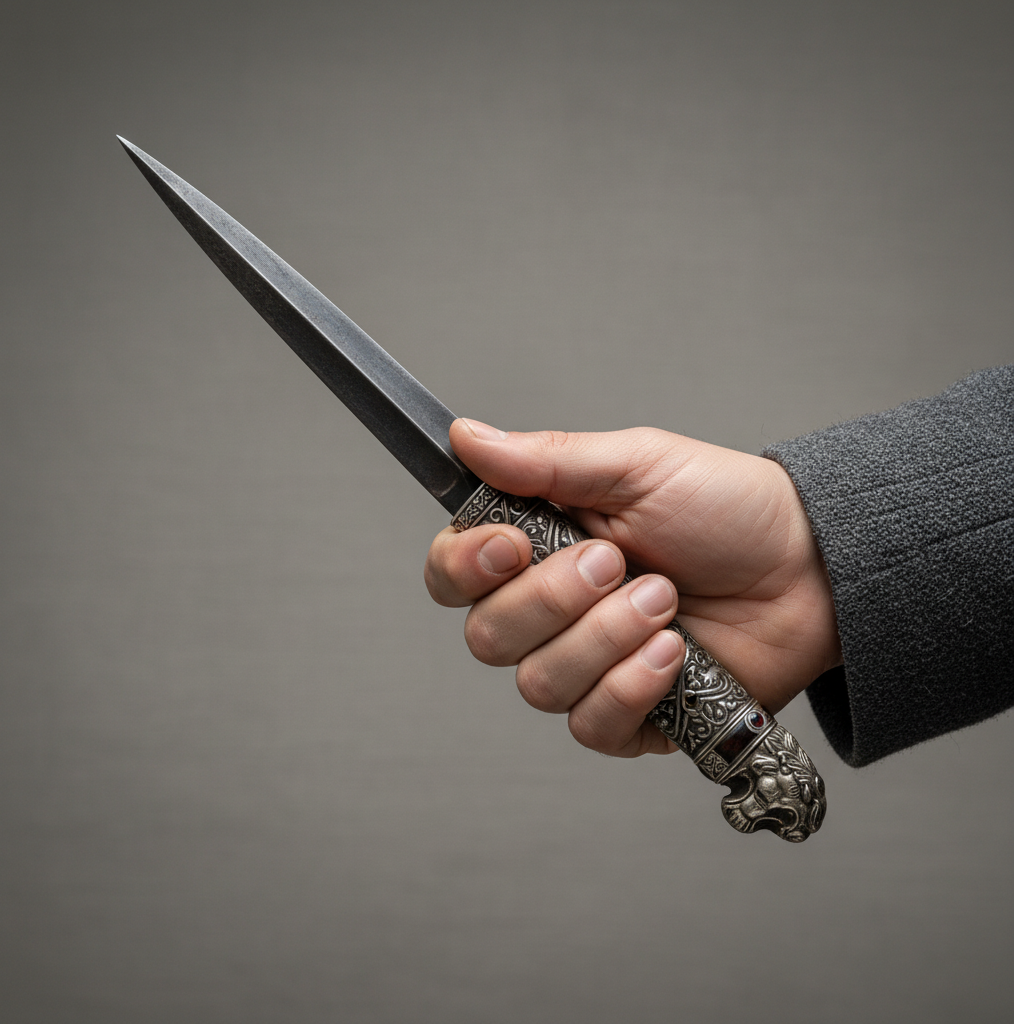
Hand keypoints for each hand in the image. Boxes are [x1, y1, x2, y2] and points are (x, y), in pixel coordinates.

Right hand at [424, 419, 841, 756]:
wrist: (808, 568)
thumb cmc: (725, 508)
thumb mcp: (636, 466)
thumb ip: (546, 460)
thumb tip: (466, 436)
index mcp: (539, 548)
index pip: (455, 574)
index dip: (466, 566)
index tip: (513, 545)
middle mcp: (551, 614)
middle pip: (487, 636)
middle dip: (554, 599)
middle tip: (618, 562)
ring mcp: (588, 668)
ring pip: (538, 684)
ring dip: (604, 638)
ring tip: (665, 601)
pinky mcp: (631, 716)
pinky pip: (590, 727)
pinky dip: (629, 688)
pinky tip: (674, 655)